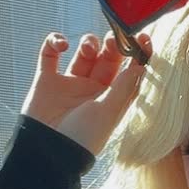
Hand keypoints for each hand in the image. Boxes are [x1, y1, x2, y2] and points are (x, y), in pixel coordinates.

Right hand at [21, 29, 153, 155]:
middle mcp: (92, 89)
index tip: (142, 37)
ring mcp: (69, 83)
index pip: (129, 72)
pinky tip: (61, 45)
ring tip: (89, 47)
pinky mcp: (46, 79)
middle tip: (114, 38)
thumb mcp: (107, 113)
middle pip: (108, 58)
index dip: (137, 54)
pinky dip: (55, 42)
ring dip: (88, 42)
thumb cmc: (81, 138)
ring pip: (83, 52)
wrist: (46, 151)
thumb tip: (142, 65)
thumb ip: (123, 87)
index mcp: (112, 98)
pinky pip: (50, 53)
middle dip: (113, 44)